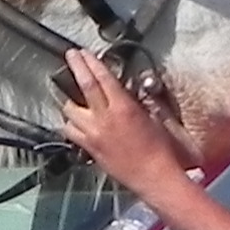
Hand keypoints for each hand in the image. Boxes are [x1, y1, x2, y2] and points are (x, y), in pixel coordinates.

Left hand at [52, 47, 188, 198]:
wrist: (154, 176)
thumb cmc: (160, 148)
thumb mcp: (151, 118)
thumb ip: (133, 103)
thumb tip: (122, 93)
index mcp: (123, 108)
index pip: (102, 79)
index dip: (91, 63)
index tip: (83, 53)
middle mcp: (104, 119)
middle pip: (84, 87)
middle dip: (76, 68)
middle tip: (70, 56)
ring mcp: (93, 134)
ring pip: (70, 111)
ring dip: (69, 100)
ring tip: (70, 94)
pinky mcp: (89, 149)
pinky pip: (71, 132)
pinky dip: (69, 123)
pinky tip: (73, 121)